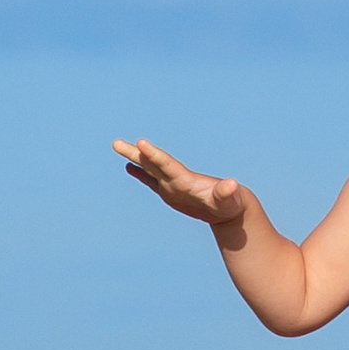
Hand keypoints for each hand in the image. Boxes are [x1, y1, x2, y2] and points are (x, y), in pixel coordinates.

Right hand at [114, 137, 245, 231]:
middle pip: (152, 163)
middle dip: (136, 153)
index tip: (140, 143)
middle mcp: (175, 178)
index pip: (166, 165)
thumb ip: (226, 192)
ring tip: (117, 145)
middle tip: (116, 143)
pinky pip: (151, 181)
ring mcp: (171, 184)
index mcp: (185, 179)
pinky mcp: (170, 192)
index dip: (154, 155)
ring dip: (134, 158)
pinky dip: (140, 173)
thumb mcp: (228, 199)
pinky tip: (129, 167)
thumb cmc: (229, 204)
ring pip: (148, 168)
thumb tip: (232, 185)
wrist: (228, 206)